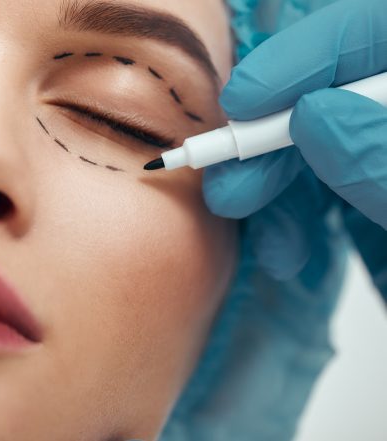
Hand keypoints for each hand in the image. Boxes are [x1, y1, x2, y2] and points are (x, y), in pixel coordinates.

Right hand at [203, 0, 386, 295]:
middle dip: (276, 139)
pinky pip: (324, 193)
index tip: (245, 101)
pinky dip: (294, 222)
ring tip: (272, 247)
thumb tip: (318, 117)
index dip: (307, 56)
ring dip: (278, 192)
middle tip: (235, 186)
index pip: (377, 31)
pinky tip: (289, 254)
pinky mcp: (380, 202)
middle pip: (336, 92)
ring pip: (318, 146)